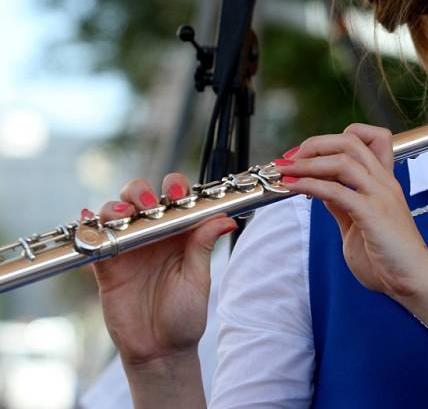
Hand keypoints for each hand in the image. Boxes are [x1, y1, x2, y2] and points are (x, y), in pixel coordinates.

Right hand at [90, 173, 235, 367]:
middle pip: (140, 196)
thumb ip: (203, 246)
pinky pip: (94, 241)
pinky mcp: (107, 266)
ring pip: (115, 212)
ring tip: (124, 216)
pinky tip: (89, 221)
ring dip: (116, 207)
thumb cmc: (185, 315)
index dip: (175, 188)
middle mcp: (153, 234)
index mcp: (180, 233)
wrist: (160, 351)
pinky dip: (89, 227)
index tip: (178, 194)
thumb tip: (225, 217)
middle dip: (140, 191)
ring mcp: (128, 247)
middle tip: (148, 204)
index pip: (175, 198)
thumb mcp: (197, 279)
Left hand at [275, 124, 427, 301]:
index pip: (369, 138)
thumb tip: (322, 190)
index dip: (335, 141)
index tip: (307, 156)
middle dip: (316, 144)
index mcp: (384, 183)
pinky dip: (310, 184)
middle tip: (291, 159)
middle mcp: (385, 182)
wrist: (414, 282)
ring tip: (286, 171)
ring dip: (308, 162)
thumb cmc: (389, 260)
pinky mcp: (373, 214)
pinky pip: (336, 190)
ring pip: (343, 160)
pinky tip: (293, 188)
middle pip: (351, 140)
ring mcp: (381, 195)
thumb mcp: (358, 225)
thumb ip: (343, 205)